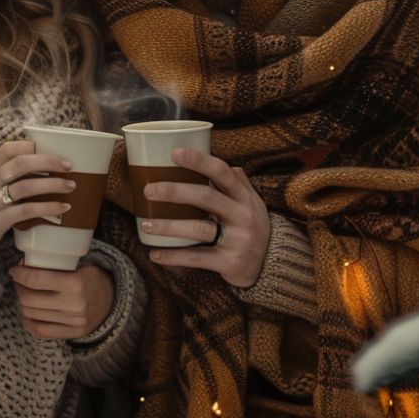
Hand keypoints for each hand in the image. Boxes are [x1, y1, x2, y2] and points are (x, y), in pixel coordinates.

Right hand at [0, 141, 74, 258]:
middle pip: (21, 164)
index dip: (32, 146)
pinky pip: (26, 210)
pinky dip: (47, 208)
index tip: (54, 151)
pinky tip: (62, 208)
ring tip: (70, 186)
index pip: (9, 149)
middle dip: (48, 162)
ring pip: (26, 187)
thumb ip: (9, 175)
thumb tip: (46, 166)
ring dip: (52, 185)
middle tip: (69, 166)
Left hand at [9, 262, 114, 339]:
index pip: (36, 280)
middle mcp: (74, 305)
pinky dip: (28, 319)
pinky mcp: (70, 334)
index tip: (15, 269)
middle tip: (19, 279)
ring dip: (21, 301)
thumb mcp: (80, 264)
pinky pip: (39, 330)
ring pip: (31, 314)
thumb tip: (25, 262)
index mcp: (77, 283)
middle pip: (29, 299)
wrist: (112, 302)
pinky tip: (28, 309)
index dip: (20, 274)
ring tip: (24, 291)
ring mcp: (72, 322)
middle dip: (18, 287)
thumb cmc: (92, 278)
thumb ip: (57, 264)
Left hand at [140, 148, 270, 286]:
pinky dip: (173, 256)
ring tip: (145, 223)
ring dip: (168, 226)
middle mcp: (242, 215)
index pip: (222, 172)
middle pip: (206, 197)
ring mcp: (238, 240)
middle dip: (175, 191)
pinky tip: (154, 254)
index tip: (174, 153)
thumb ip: (237, 182)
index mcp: (243, 196)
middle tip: (148, 190)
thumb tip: (222, 158)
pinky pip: (197, 258)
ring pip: (198, 228)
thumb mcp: (251, 201)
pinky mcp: (230, 263)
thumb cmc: (254, 225)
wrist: (274, 264)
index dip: (198, 160)